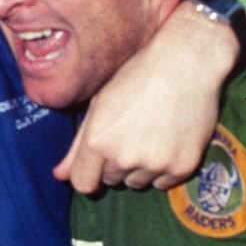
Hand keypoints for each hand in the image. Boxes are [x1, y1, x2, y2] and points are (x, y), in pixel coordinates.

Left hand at [54, 3, 236, 192]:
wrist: (186, 63)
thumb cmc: (137, 77)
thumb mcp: (100, 105)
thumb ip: (78, 146)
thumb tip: (59, 176)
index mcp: (98, 141)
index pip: (83, 183)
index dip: (89, 173)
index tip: (98, 162)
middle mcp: (124, 157)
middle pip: (111, 180)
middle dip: (116, 163)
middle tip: (132, 131)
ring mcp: (155, 164)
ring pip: (138, 182)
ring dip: (141, 167)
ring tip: (152, 132)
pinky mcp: (182, 166)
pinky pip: (164, 183)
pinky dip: (164, 168)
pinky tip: (169, 139)